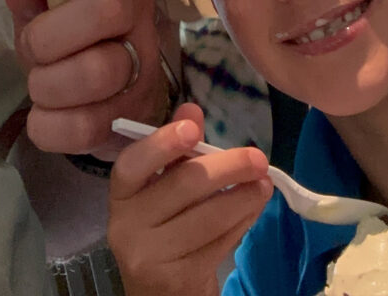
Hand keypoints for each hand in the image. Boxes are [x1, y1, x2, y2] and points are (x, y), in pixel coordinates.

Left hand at [1, 0, 168, 154]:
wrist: (97, 103)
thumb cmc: (67, 39)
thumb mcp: (43, 9)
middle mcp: (141, 18)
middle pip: (111, 6)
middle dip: (51, 32)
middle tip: (35, 45)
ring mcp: (142, 70)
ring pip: (99, 70)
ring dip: (49, 82)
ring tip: (40, 83)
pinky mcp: (130, 118)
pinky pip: (85, 126)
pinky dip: (49, 125)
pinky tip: (47, 115)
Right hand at [108, 103, 272, 295]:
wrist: (159, 289)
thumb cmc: (163, 223)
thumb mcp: (163, 183)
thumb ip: (176, 147)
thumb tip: (192, 109)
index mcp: (123, 192)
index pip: (133, 164)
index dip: (162, 144)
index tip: (193, 129)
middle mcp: (127, 224)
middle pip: (183, 186)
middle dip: (227, 167)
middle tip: (258, 157)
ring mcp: (150, 256)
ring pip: (207, 217)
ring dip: (243, 197)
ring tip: (264, 184)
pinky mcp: (176, 279)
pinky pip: (218, 243)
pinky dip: (242, 222)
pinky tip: (253, 208)